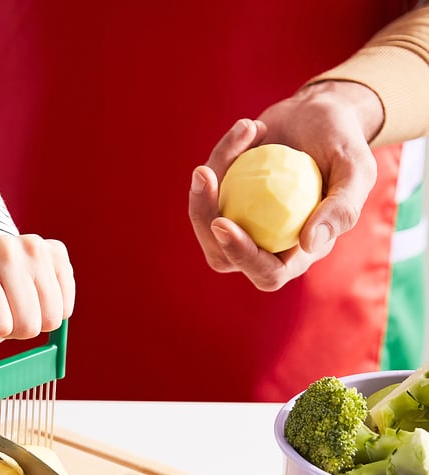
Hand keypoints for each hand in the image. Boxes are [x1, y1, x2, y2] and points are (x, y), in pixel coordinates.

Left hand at [0, 234, 74, 341]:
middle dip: (13, 330)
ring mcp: (34, 248)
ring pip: (51, 318)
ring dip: (34, 322)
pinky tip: (34, 299)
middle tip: (0, 313)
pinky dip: (52, 311)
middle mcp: (4, 249)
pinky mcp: (56, 252)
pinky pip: (66, 305)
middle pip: (27, 325)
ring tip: (15, 306)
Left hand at [188, 81, 383, 290]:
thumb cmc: (344, 143)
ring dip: (210, 179)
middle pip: (221, 255)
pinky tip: (248, 129)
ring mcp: (241, 223)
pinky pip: (210, 188)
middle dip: (203, 219)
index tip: (223, 223)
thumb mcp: (356, 168)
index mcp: (298, 252)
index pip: (266, 273)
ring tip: (242, 134)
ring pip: (206, 222)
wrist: (322, 116)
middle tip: (205, 175)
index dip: (242, 256)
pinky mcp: (224, 199)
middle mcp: (264, 244)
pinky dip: (223, 154)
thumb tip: (309, 244)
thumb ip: (343, 208)